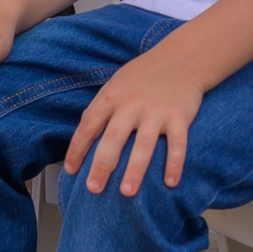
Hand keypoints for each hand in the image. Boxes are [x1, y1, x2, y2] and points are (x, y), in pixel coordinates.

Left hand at [63, 44, 205, 196]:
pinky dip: (174, 164)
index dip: (77, 149)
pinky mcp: (179, 116)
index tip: (71, 171)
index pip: (88, 126)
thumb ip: (101, 110)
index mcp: (111, 97)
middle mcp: (131, 105)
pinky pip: (178, 144)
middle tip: (93, 189)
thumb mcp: (115, 85)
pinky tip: (170, 182)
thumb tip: (84, 140)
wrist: (181, 59)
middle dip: (102, 165)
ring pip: (144, 145)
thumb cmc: (143, 76)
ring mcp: (156, 111)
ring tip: (127, 192)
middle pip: (113, 139)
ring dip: (135, 170)